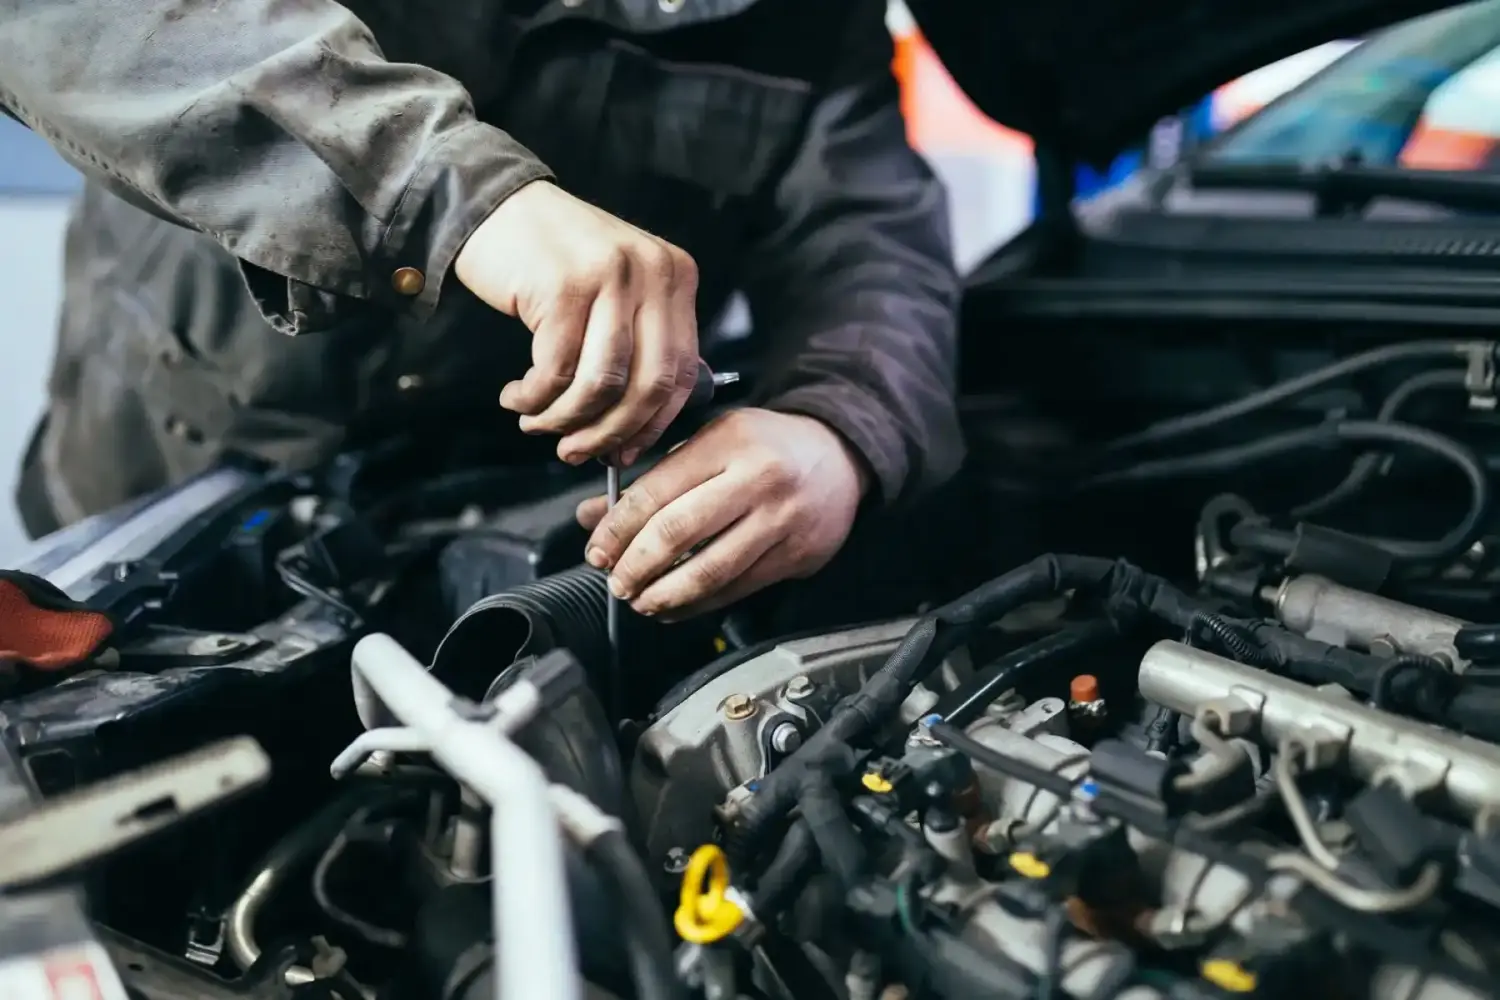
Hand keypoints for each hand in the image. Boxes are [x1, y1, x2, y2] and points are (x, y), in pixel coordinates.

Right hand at [455, 180, 699, 464]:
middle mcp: (653, 272)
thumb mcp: (614, 293)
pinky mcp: (564, 286)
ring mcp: (610, 276)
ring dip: (564, 418)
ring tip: (536, 424)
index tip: (623, 451)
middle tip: (574, 452)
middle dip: (609, 432)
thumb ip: (637, 346)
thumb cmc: (552, 262)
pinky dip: (533, 398)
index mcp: (676, 277)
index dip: (653, 424)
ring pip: (601, 383)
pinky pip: (555, 370)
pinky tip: (517, 397)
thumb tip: (636, 432)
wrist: (493, 205)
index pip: (683, 372)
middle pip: (649, 384)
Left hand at [576, 409, 869, 619]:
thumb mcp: (711, 442)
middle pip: (679, 532)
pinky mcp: (796, 555)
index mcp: (728, 442)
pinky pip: (737, 589)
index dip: (618, 528)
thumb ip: (656, 478)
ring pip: (710, 570)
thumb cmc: (768, 447)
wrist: (841, 456)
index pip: (657, 491)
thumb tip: (596, 516)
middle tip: (615, 581)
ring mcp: (781, 520)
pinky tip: (675, 607)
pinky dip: (699, 605)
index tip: (597, 550)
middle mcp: (757, 479)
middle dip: (636, 565)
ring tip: (640, 600)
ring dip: (665, 593)